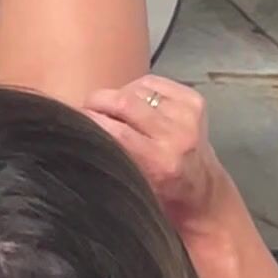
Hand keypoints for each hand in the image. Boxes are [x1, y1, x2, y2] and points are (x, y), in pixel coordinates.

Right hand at [85, 76, 226, 232]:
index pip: (116, 131)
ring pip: (136, 89)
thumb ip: (112, 157)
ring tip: (115, 112)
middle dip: (97, 100)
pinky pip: (152, 82)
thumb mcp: (133, 185)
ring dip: (119, 97)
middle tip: (86, 107)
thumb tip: (80, 128)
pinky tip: (136, 104)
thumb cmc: (162, 195)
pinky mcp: (194, 100)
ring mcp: (189, 115)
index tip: (73, 116)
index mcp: (161, 163)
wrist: (204, 193)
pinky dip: (137, 89)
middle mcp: (178, 136)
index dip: (89, 118)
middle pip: (124, 102)